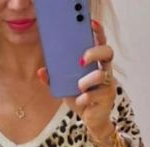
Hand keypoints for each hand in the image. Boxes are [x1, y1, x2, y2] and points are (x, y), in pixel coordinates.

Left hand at [36, 19, 116, 139]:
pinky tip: (80, 101)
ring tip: (78, 87)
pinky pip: (96, 94)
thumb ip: (53, 78)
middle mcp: (105, 70)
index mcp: (96, 63)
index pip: (101, 43)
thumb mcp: (64, 87)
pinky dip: (84, 98)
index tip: (91, 24)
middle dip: (94, 52)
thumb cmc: (81, 98)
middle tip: (81, 60)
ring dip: (86, 81)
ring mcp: (108, 84)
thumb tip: (41, 72)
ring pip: (101, 75)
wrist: (91, 120)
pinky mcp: (107, 98)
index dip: (99, 32)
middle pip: (108, 53)